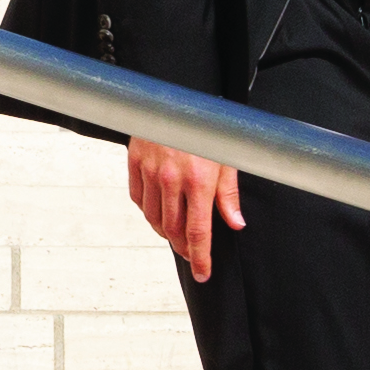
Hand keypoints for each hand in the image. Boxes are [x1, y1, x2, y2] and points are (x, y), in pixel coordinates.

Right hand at [128, 139, 244, 282]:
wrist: (176, 96)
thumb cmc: (206, 125)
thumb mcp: (227, 158)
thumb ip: (229, 194)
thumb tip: (235, 223)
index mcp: (198, 180)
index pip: (198, 232)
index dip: (200, 257)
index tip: (202, 273)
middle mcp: (171, 179)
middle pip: (173, 230)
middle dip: (183, 247)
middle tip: (191, 254)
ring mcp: (149, 171)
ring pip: (153, 218)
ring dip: (165, 232)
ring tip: (176, 234)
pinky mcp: (135, 162)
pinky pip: (137, 198)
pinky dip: (147, 210)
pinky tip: (158, 211)